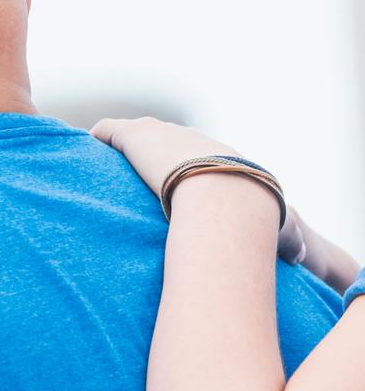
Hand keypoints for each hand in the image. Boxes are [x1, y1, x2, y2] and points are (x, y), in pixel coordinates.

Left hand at [92, 117, 302, 264]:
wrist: (226, 193)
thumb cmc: (253, 213)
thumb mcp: (270, 225)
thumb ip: (284, 242)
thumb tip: (304, 259)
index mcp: (217, 156)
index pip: (193, 157)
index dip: (177, 169)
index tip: (165, 185)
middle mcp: (189, 139)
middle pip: (162, 139)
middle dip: (147, 154)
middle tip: (128, 176)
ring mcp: (161, 134)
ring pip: (133, 131)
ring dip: (119, 145)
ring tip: (98, 166)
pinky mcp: (134, 136)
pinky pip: (108, 131)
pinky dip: (98, 140)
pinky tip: (86, 153)